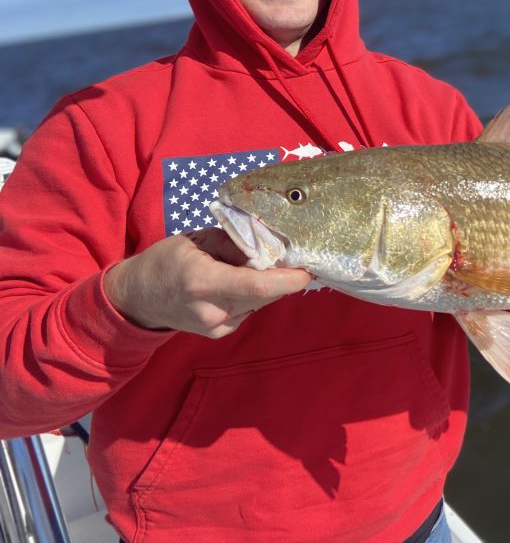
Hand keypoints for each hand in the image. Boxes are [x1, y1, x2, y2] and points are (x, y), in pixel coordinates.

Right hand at [103, 228, 311, 337]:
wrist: (136, 300)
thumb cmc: (165, 261)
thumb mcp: (197, 240)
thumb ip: (235, 242)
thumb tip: (269, 245)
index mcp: (203, 282)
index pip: (258, 286)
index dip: (288, 280)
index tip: (308, 270)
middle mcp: (213, 311)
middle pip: (265, 294)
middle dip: (282, 276)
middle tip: (289, 256)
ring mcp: (217, 327)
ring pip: (259, 302)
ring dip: (267, 284)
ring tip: (253, 266)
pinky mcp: (220, 333)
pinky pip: (249, 308)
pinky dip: (252, 294)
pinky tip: (237, 282)